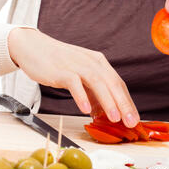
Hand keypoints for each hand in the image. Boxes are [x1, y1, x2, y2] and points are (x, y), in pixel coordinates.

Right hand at [8, 27, 139, 127]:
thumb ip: (91, 91)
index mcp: (98, 62)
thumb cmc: (58, 62)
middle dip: (123, 103)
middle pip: (112, 82)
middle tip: (131, 122)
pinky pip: (74, 83)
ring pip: (97, 82)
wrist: (34, 46)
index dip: (128, 101)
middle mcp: (91, 62)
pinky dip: (81, 96)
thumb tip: (101, 112)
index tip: (134, 118)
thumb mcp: (80, 75)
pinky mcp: (61, 70)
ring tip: (115, 118)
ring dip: (107, 101)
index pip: (118, 83)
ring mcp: (76, 65)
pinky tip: (85, 109)